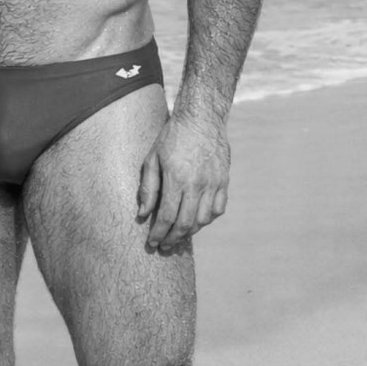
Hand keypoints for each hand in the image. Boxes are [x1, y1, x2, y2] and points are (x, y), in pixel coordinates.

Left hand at [137, 112, 229, 250]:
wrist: (201, 118)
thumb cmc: (172, 136)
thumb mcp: (152, 158)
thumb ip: (147, 187)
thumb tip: (142, 214)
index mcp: (176, 178)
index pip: (166, 216)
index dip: (158, 234)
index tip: (152, 244)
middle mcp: (197, 184)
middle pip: (185, 223)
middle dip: (172, 239)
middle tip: (163, 247)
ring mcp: (213, 183)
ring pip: (203, 220)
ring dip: (190, 233)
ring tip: (178, 236)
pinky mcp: (224, 181)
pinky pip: (218, 209)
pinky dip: (207, 220)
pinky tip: (197, 221)